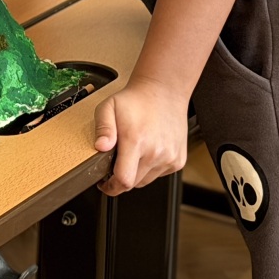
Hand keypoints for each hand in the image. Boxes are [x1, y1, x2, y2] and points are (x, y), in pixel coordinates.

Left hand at [93, 77, 188, 196]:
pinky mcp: (178, 160)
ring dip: (136, 173)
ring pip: (146, 180)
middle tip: (114, 165)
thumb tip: (100, 147)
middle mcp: (155, 152)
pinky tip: (146, 152)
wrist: (163, 92)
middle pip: (134, 183)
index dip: (111, 186)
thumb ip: (103, 128)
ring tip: (132, 154)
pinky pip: (159, 174)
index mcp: (136, 141)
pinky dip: (150, 168)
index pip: (124, 179)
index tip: (104, 184)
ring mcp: (169, 157)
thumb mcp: (108, 107)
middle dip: (121, 178)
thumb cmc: (135, 100)